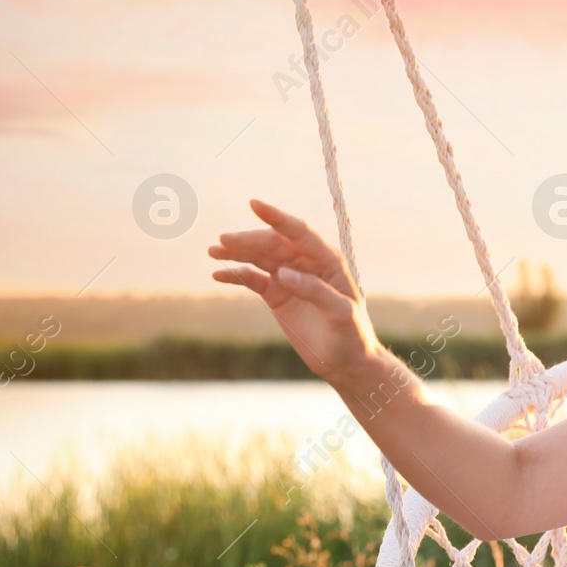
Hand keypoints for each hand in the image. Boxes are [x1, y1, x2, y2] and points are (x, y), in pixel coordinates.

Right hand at [208, 200, 383, 383]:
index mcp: (329, 261)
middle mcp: (308, 264)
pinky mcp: (278, 295)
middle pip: (273, 244)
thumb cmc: (352, 336)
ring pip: (260, 258)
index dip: (277, 218)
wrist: (346, 362)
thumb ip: (316, 291)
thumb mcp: (341, 314)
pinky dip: (236, 276)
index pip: (300, 233)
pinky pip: (253, 279)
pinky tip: (218, 275)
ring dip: (237, 253)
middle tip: (223, 241)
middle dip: (248, 240)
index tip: (253, 204)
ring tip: (213, 252)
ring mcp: (290, 278)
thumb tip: (284, 273)